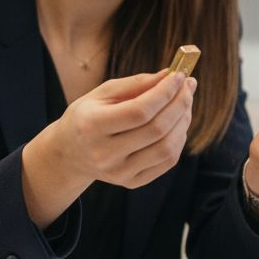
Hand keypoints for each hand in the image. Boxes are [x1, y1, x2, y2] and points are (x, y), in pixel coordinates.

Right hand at [54, 69, 195, 189]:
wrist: (70, 153)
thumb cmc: (88, 116)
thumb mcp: (102, 93)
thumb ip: (136, 83)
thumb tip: (169, 75)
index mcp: (92, 126)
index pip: (139, 111)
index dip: (164, 92)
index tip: (179, 76)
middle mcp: (104, 154)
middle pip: (156, 130)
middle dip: (179, 104)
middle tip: (188, 86)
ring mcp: (119, 173)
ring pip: (166, 148)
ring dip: (183, 122)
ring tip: (184, 104)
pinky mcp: (131, 183)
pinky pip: (167, 162)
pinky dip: (178, 139)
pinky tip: (177, 124)